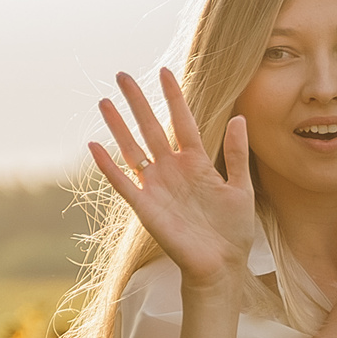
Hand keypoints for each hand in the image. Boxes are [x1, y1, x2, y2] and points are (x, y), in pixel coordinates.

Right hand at [86, 69, 254, 288]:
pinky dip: (108, 165)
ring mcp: (157, 186)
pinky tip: (95, 146)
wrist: (221, 265)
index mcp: (197, 162)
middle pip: (151, 128)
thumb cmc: (234, 230)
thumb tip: (239, 119)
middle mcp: (173, 170)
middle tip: (122, 75)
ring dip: (118, 126)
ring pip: (133, 149)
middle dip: (137, 102)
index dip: (173, 98)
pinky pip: (123, 182)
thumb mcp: (241, 188)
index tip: (165, 72)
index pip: (182, 122)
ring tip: (104, 102)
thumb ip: (236, 154)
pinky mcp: (146, 206)